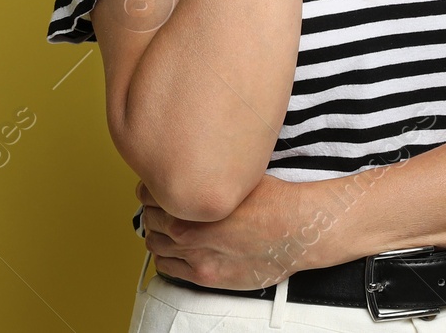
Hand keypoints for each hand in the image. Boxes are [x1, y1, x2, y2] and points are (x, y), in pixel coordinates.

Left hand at [137, 174, 332, 289]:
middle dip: (153, 213)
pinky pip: (167, 269)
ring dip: (157, 236)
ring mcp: (195, 256)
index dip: (150, 191)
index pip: (149, 195)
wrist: (296, 230)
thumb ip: (208, 176)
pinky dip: (165, 258)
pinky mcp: (205, 276)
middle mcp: (188, 230)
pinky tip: (174, 251)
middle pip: (149, 220)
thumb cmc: (272, 200)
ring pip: (155, 245)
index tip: (156, 190)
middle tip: (161, 210)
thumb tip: (193, 168)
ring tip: (167, 230)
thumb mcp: (236, 176)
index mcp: (193, 200)